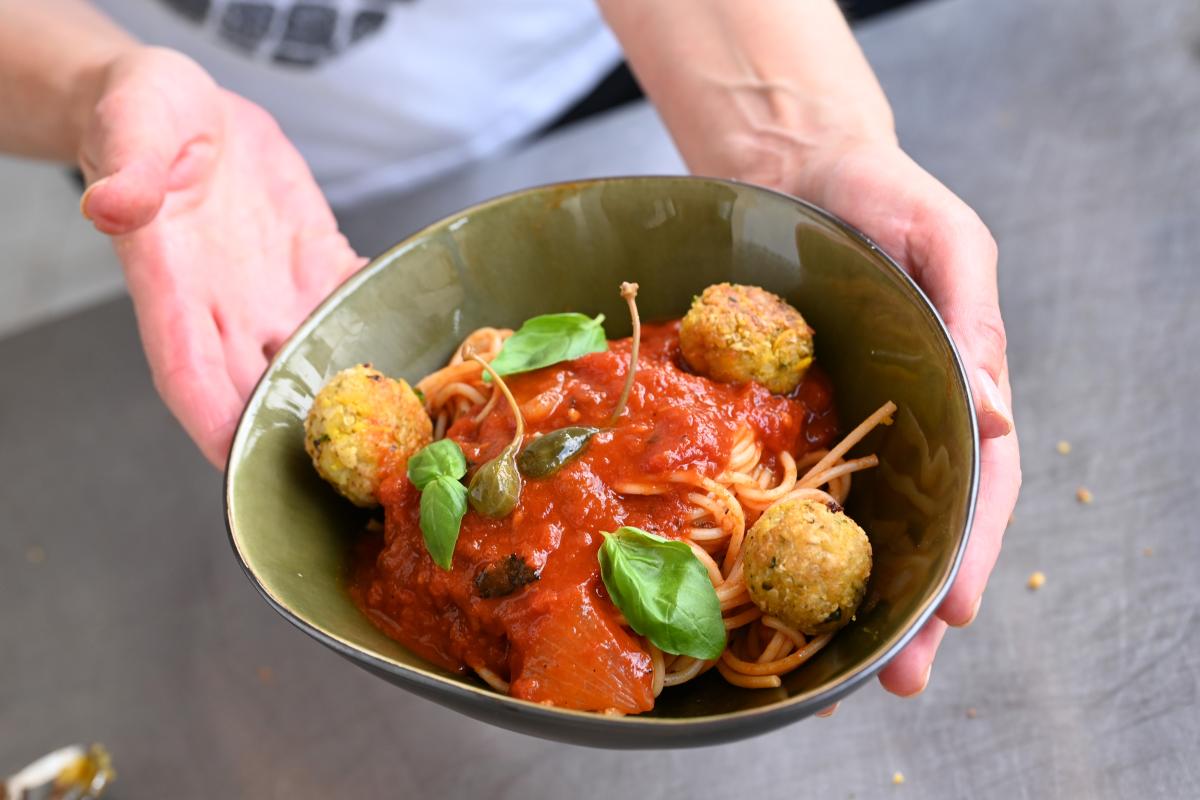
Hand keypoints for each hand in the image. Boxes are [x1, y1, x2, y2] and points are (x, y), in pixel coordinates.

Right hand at [78, 47, 363, 466]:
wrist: (187, 109)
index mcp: (172, 286)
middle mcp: (227, 307)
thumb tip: (112, 205)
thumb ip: (128, 171)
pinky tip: (422, 347)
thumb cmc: (142, 119)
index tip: (244, 470)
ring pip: (314, 358)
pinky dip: (382, 324)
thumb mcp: (129, 126)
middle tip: (346, 475)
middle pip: (259, 388)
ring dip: (352, 394)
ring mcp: (275, 292)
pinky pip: (352, 302)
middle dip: (297, 434)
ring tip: (403, 429)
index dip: (215, 424)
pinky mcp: (315, 264)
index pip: (189, 373)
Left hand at [782, 139, 1022, 696]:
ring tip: (835, 669)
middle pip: (920, 525)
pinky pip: (786, 478)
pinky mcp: (787, 412)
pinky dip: (781, 536)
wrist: (794, 166)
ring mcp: (847, 420)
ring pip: (856, 520)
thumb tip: (1001, 413)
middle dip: (912, 605)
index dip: (969, 550)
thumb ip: (972, 320)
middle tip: (899, 682)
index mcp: (960, 385)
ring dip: (850, 594)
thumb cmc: (882, 193)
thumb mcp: (944, 240)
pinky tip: (763, 589)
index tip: (951, 613)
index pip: (979, 484)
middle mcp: (907, 418)